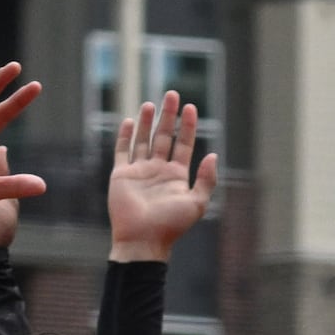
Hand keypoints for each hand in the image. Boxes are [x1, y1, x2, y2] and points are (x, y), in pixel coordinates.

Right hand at [106, 93, 216, 261]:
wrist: (143, 239)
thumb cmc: (171, 224)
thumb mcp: (197, 203)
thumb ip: (206, 180)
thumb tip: (212, 155)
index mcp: (177, 176)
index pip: (184, 145)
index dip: (188, 126)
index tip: (191, 107)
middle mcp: (159, 171)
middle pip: (164, 137)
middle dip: (168, 116)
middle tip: (172, 94)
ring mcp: (140, 171)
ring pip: (144, 140)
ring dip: (148, 122)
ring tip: (151, 104)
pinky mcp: (122, 175)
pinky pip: (123, 151)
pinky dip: (126, 136)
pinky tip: (131, 121)